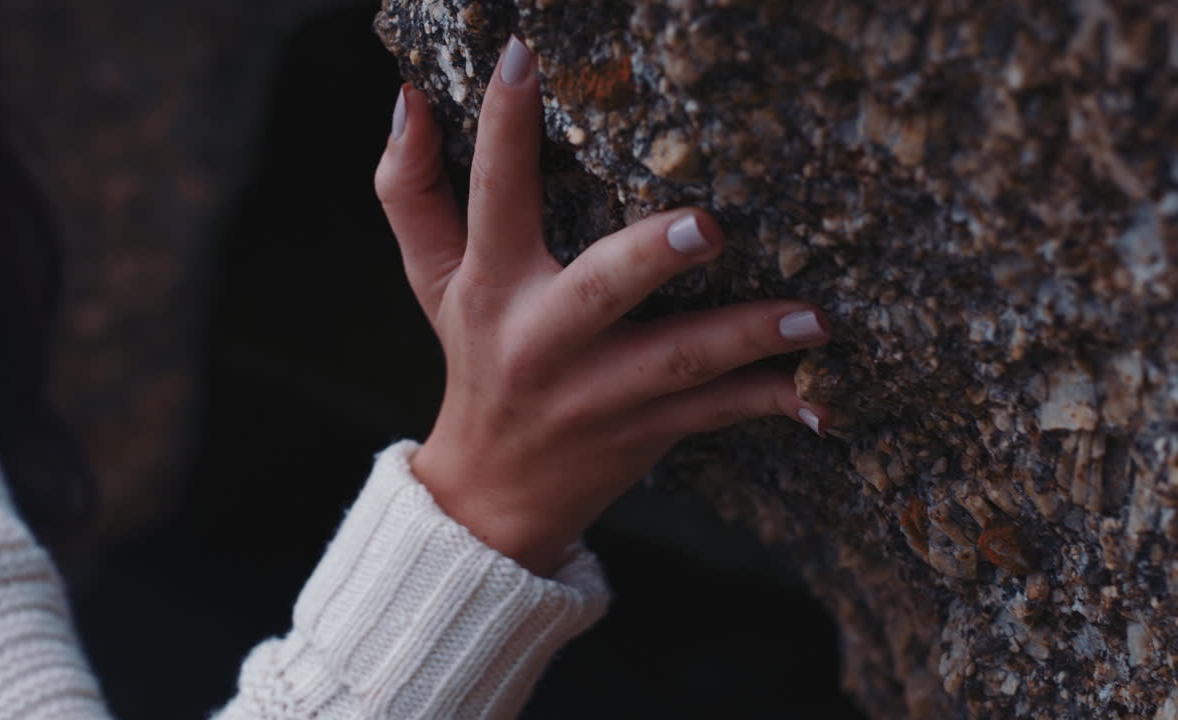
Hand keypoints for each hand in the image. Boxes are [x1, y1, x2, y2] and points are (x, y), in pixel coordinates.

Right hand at [374, 35, 832, 576]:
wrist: (490, 495)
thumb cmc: (473, 362)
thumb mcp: (429, 283)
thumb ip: (409, 192)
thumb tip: (408, 101)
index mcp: (491, 286)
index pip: (493, 197)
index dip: (503, 128)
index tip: (526, 58)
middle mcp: (544, 339)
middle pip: (598, 292)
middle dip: (650, 260)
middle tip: (708, 226)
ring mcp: (601, 392)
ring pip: (679, 361)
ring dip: (746, 337)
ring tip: (813, 316)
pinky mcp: (647, 430)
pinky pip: (717, 415)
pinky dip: (772, 402)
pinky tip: (825, 399)